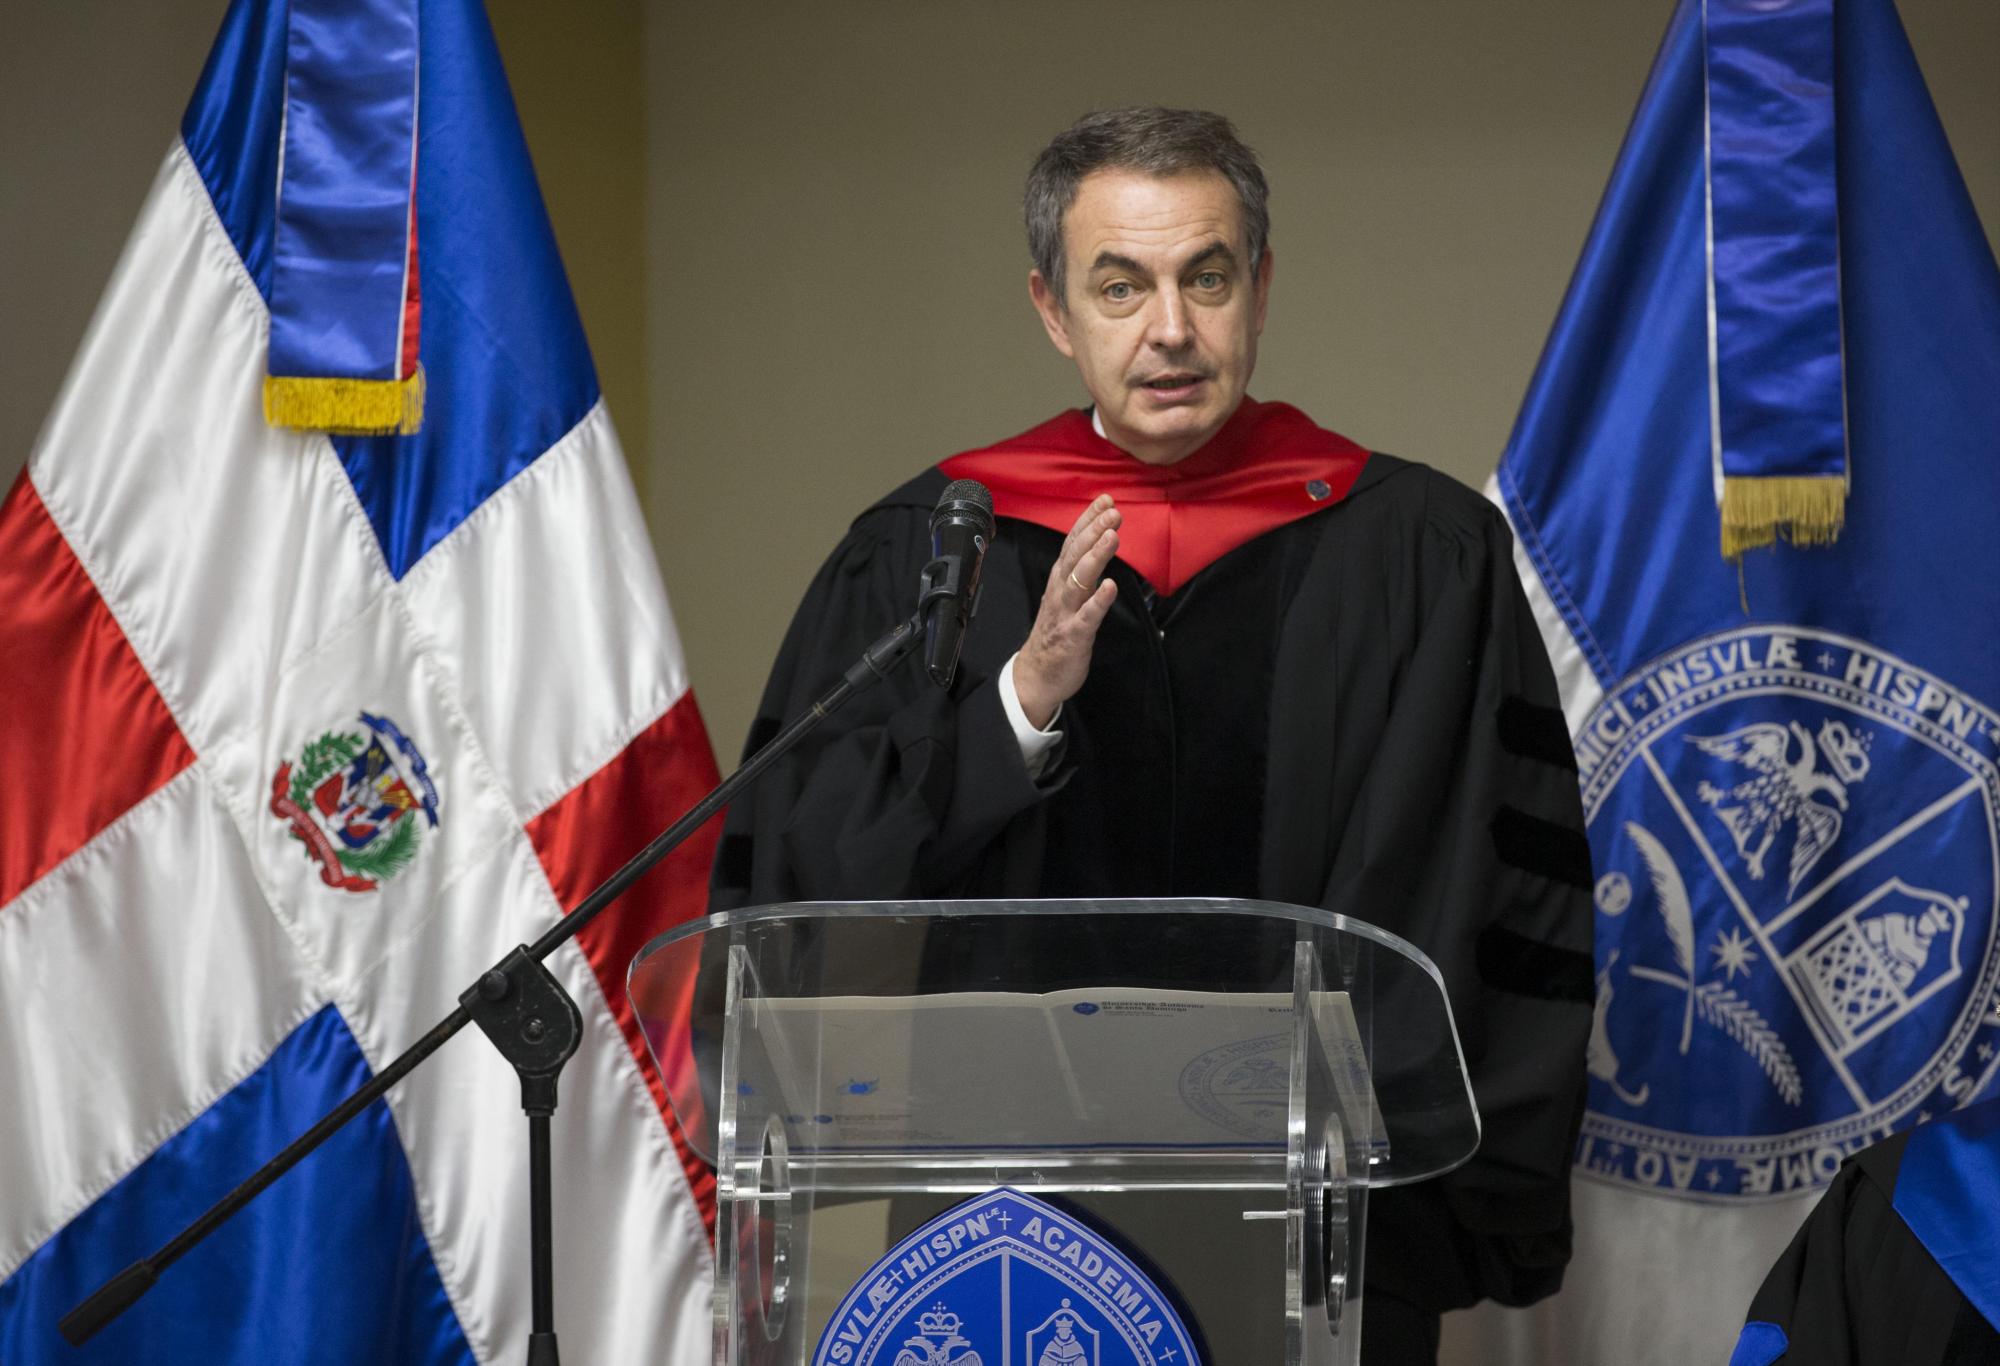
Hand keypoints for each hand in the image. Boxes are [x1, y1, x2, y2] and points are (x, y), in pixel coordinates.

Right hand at [1013, 494, 1119, 728]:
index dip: (1088, 520)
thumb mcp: (1067, 595)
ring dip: (1095, 556)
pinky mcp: (1073, 636)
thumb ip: (1080, 571)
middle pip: (1075, 554)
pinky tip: (1111, 586)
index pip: (1073, 542)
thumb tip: (1098, 543)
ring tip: (1112, 536)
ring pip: (1079, 579)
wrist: (1035, 676)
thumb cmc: (1055, 634)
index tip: (1105, 499)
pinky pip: (1087, 617)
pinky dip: (1098, 601)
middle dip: (1094, 530)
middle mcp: (1061, 591)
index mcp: (1060, 580)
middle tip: (1113, 512)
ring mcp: (1065, 613)